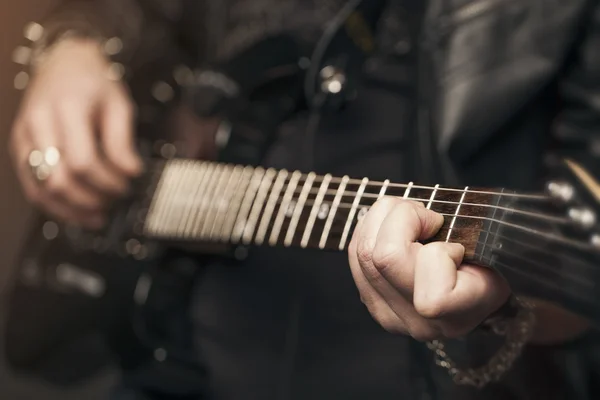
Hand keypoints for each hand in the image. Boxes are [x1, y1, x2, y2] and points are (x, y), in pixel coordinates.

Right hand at [10, 38, 142, 228]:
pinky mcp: (19, 148)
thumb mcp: (119, 104)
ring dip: (72, 210)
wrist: (64, 62)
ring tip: (99, 216)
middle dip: (91, 198)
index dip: (107, 181)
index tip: (128, 184)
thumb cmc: (94, 82)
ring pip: (40, 190)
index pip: (82, 161)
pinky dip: (55, 206)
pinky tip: (78, 212)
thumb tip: (132, 172)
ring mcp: (23, 137)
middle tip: (115, 199)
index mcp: (66, 108)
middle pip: (59, 180)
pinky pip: (32, 187)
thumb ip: (123, 140)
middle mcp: (38, 123)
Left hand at [348, 197, 510, 340]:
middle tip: (428, 217)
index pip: (431, 298)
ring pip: (363, 251)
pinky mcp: (370, 301)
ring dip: (384, 217)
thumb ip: (473, 238)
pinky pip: (355, 254)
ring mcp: (390, 315)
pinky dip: (370, 228)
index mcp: (461, 315)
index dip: (441, 255)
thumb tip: (429, 220)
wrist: (478, 285)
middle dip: (404, 217)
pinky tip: (393, 228)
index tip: (457, 247)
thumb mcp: (496, 247)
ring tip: (412, 217)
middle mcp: (421, 323)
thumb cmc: (491, 257)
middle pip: (384, 258)